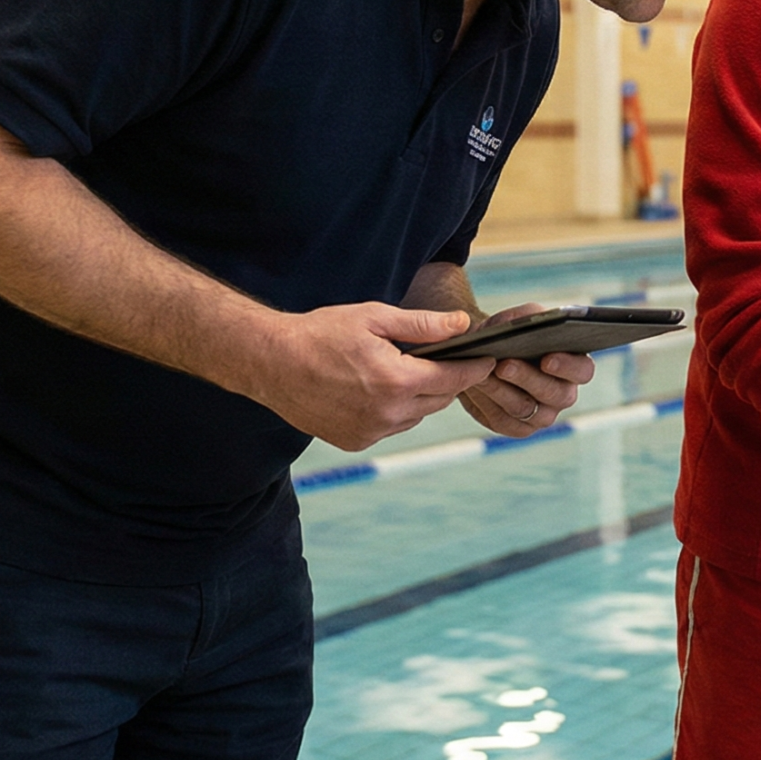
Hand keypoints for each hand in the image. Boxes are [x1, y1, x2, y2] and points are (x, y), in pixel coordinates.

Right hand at [242, 303, 494, 451]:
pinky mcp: (355, 441)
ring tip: (407, 372)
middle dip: (448, 380)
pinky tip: (379, 390)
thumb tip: (461, 326)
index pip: (454, 378)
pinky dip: (394, 411)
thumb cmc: (321, 333)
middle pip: (439, 399)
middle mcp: (388, 414)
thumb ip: (422, 325)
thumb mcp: (374, 318)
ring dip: (420, 396)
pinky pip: (391, 426)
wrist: (272, 362)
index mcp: (398, 380)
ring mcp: (371, 432)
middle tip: (451, 360)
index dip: (474, 368)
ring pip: (416, 415)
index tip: (488, 359)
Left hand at [455, 303, 597, 438]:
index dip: (568, 367)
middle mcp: (564, 394)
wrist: (485, 353)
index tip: (546, 358)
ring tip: (482, 373)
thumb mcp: (519, 318)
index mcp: (575, 366)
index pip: (583, 371)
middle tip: (504, 365)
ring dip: (501, 390)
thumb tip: (526, 323)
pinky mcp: (517, 427)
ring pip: (525, 409)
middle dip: (527, 379)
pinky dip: (487, 403)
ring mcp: (542, 415)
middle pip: (555, 395)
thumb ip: (527, 317)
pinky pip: (503, 421)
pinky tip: (474, 387)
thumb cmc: (510, 333)